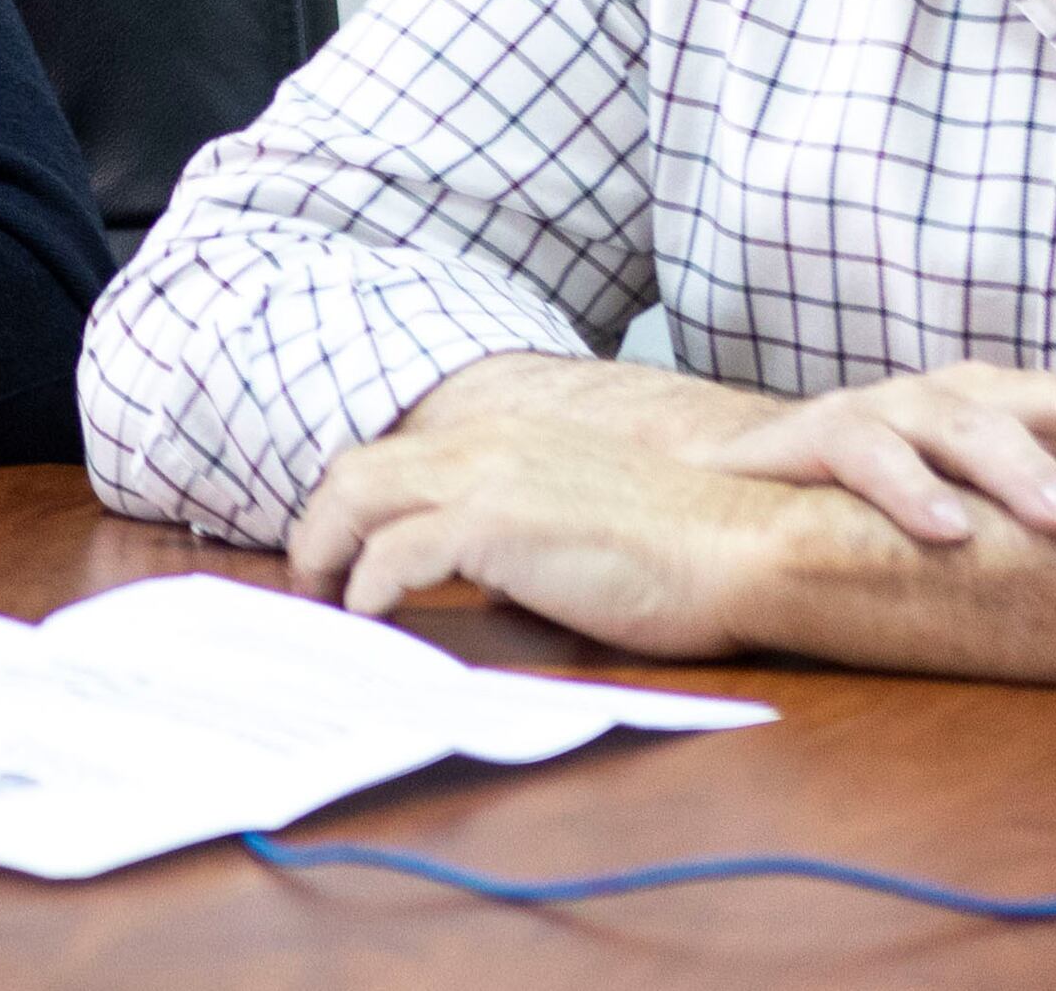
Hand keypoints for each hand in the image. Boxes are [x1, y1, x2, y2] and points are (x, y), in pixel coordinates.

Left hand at [288, 417, 805, 659]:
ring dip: (325, 554)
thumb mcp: (580, 514)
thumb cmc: (681, 544)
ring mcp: (487, 479)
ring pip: (356, 498)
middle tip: (312, 584)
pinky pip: (395, 554)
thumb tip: (484, 569)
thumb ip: (522, 524)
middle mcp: (485, 444)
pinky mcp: (497, 527)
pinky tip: (372, 617)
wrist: (743, 544)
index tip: (337, 554)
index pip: (395, 457)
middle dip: (318, 529)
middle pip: (356, 471)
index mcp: (506, 438)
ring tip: (326, 605)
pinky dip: (368, 588)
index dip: (353, 506)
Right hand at [689, 360, 1055, 546]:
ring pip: (960, 421)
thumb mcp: (963, 513)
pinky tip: (945, 530)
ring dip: (1018, 466)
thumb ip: (1035, 523)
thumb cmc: (865, 510)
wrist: (716, 488)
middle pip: (1048, 399)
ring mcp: (881, 410)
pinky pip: (866, 456)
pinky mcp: (811, 437)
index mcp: (998, 411)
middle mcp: (948, 399)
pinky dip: (908, 489)